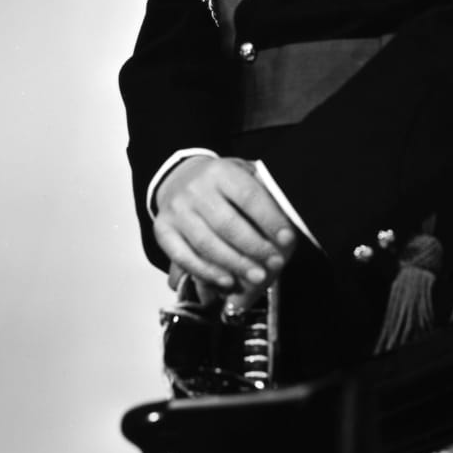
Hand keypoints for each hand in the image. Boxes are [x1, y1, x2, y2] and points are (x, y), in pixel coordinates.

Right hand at [154, 156, 297, 297]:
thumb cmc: (220, 183)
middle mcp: (195, 190)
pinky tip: (227, 281)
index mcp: (220, 172)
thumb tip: (289, 221)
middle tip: (274, 263)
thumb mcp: (243, 174)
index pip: (248, 196)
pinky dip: (206, 272)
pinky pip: (184, 257)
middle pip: (227, 224)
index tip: (287, 239)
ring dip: (235, 265)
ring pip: (207, 244)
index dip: (269, 220)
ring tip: (257, 276)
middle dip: (254, 248)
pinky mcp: (163, 230)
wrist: (179, 177)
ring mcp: (176, 211)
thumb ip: (263, 193)